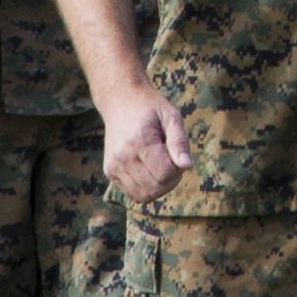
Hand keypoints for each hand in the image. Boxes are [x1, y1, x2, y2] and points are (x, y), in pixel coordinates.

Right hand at [97, 85, 188, 208]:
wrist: (120, 101)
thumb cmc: (150, 108)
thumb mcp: (171, 116)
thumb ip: (179, 142)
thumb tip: (187, 166)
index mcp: (139, 141)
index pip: (165, 174)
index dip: (178, 169)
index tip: (178, 155)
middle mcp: (122, 157)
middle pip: (155, 187)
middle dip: (171, 179)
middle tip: (172, 160)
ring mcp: (113, 166)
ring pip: (144, 195)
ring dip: (159, 186)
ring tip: (161, 165)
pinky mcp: (110, 172)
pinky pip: (133, 194)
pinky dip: (146, 189)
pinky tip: (150, 171)